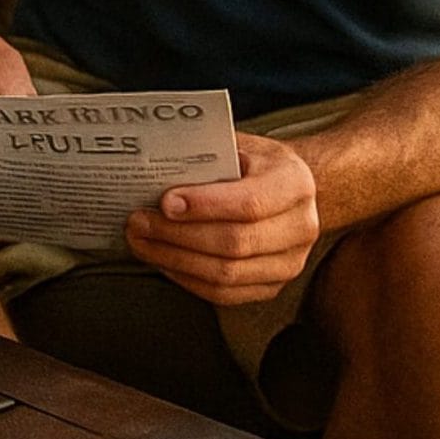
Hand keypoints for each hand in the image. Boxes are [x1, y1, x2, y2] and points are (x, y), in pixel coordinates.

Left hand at [125, 134, 319, 305]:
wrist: (287, 190)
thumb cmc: (254, 166)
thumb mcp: (238, 146)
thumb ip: (205, 156)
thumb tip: (154, 165)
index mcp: (294, 183)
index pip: (251, 202)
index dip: (205, 205)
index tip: (165, 202)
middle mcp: (300, 226)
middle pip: (235, 242)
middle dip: (177, 234)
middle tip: (139, 222)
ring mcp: (290, 261)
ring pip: (227, 273)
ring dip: (174, 259)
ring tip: (142, 241)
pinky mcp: (272, 285)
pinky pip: (225, 293)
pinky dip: (186, 278)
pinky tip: (162, 260)